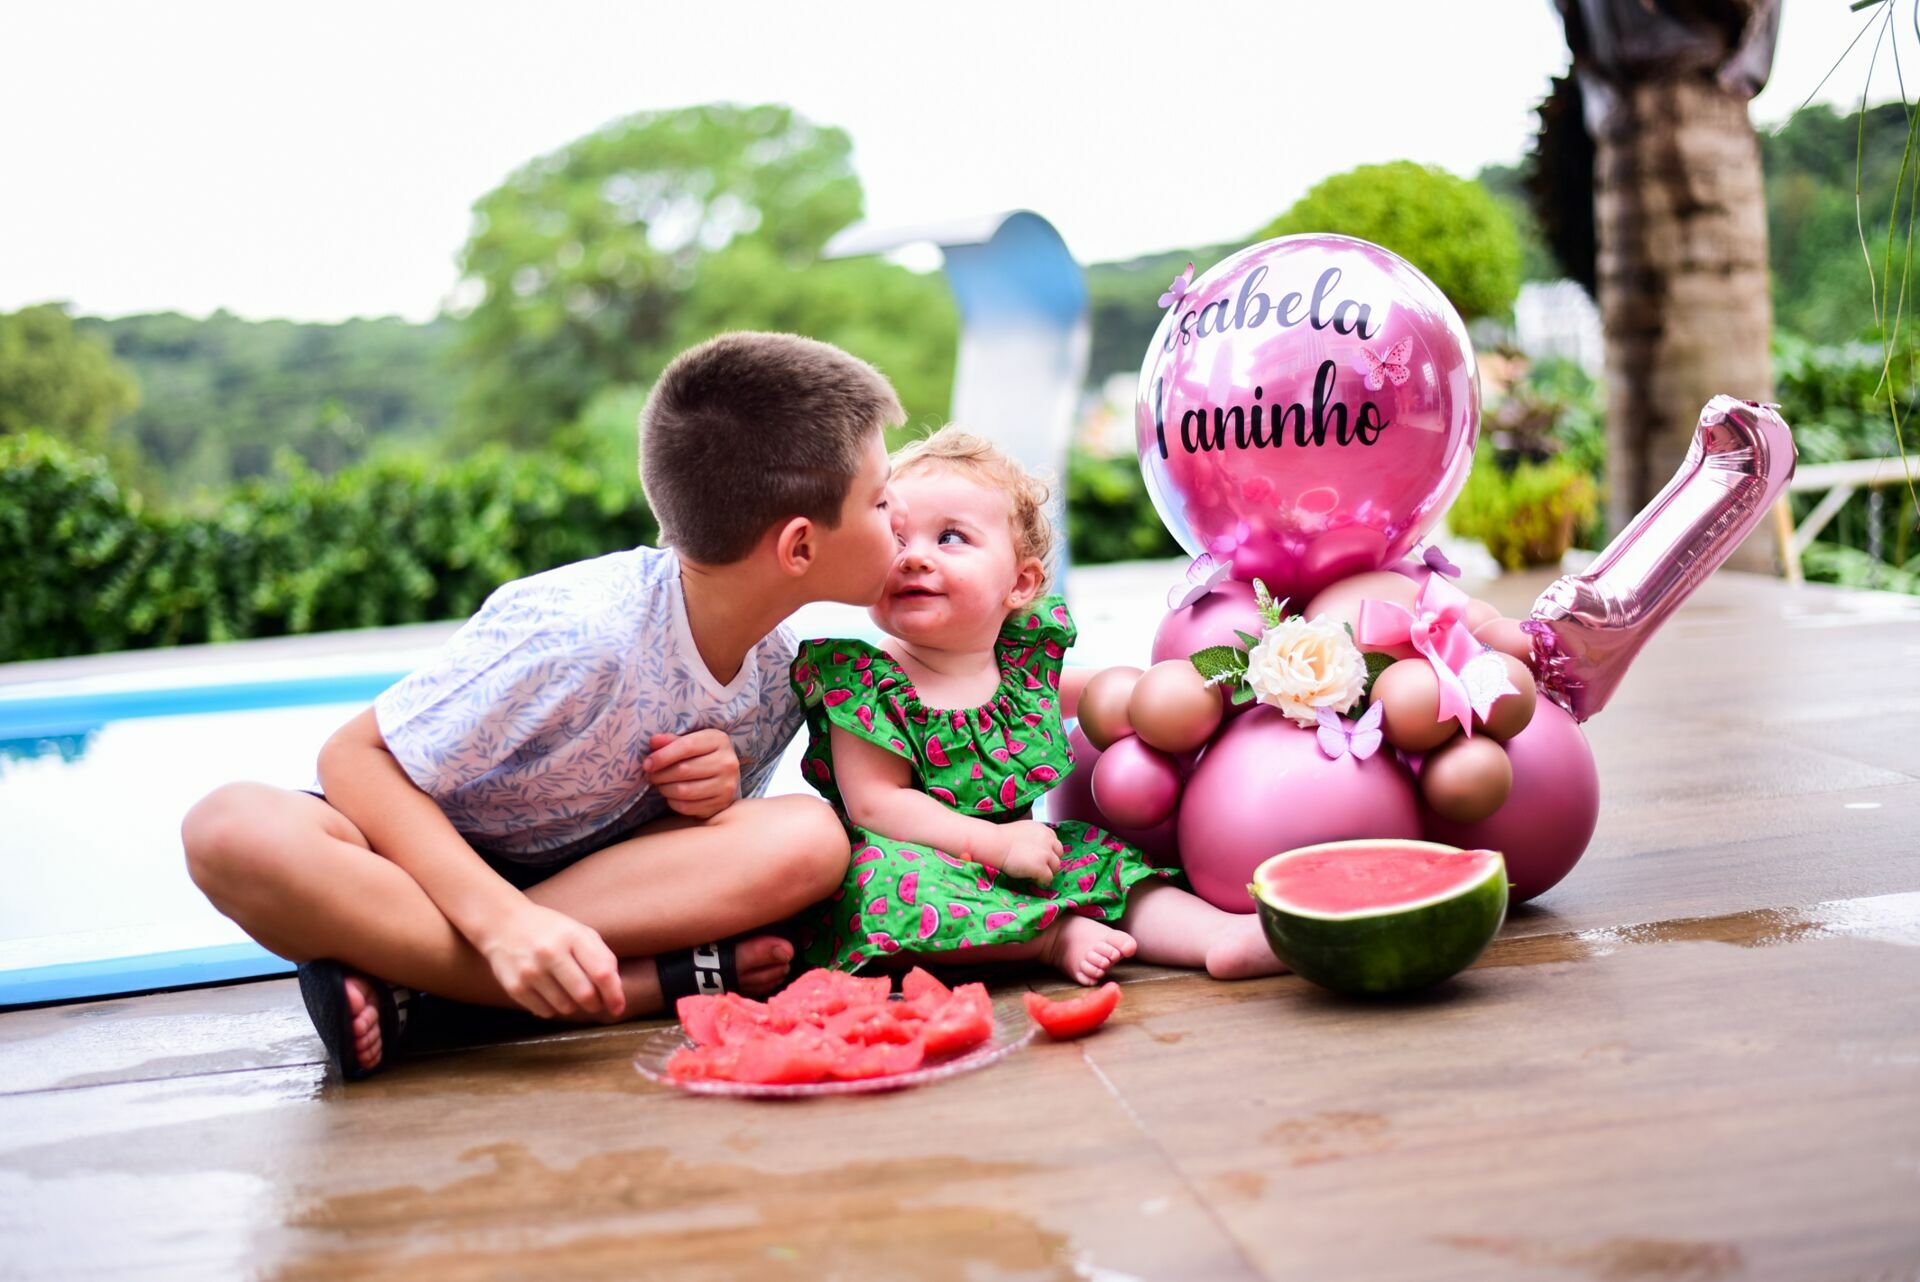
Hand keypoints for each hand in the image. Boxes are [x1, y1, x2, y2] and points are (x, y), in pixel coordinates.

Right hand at [475, 901, 624, 1020]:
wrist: (502, 924)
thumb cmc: (550, 931)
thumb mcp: (579, 932)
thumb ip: (601, 957)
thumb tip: (615, 990)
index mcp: (572, 936)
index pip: (601, 972)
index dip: (614, 994)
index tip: (618, 1007)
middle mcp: (550, 953)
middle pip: (584, 994)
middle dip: (595, 1004)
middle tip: (595, 1003)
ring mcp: (530, 971)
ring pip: (565, 1007)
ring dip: (573, 1005)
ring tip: (568, 991)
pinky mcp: (515, 987)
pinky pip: (545, 1012)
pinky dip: (553, 1008)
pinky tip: (549, 992)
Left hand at [644, 730, 741, 819]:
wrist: (722, 776)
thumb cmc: (700, 754)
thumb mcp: (689, 741)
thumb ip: (671, 740)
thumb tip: (654, 742)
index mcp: (719, 740)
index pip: (687, 746)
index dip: (663, 755)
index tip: (647, 763)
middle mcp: (727, 762)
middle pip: (684, 769)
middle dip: (660, 774)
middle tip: (650, 775)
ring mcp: (727, 785)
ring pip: (684, 790)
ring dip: (665, 789)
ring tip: (660, 784)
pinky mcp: (721, 804)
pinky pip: (687, 807)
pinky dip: (673, 802)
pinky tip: (671, 796)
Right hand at [996, 820, 1063, 884]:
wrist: (995, 844)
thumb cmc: (1002, 838)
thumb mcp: (1024, 830)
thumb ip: (1034, 837)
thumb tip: (1036, 850)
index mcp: (1043, 829)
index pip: (1055, 842)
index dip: (1048, 850)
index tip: (1040, 856)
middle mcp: (1048, 840)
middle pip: (1059, 854)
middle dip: (1051, 860)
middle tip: (1040, 866)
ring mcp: (1046, 854)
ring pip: (1056, 867)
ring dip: (1048, 871)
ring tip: (1035, 874)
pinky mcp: (1041, 867)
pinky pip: (1048, 877)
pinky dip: (1042, 880)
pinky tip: (1033, 879)